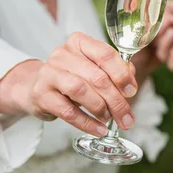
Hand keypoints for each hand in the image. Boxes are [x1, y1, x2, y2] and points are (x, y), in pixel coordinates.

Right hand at [19, 32, 137, 136]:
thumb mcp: (95, 68)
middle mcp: (62, 54)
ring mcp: (49, 73)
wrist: (41, 87)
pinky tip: (98, 129)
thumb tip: (130, 87)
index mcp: (79, 42)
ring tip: (108, 118)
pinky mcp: (41, 95)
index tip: (131, 91)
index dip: (121, 74)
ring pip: (80, 90)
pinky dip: (87, 123)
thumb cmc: (75, 76)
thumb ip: (116, 72)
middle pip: (96, 76)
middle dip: (116, 100)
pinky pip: (67, 111)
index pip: (105, 54)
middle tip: (126, 116)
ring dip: (100, 108)